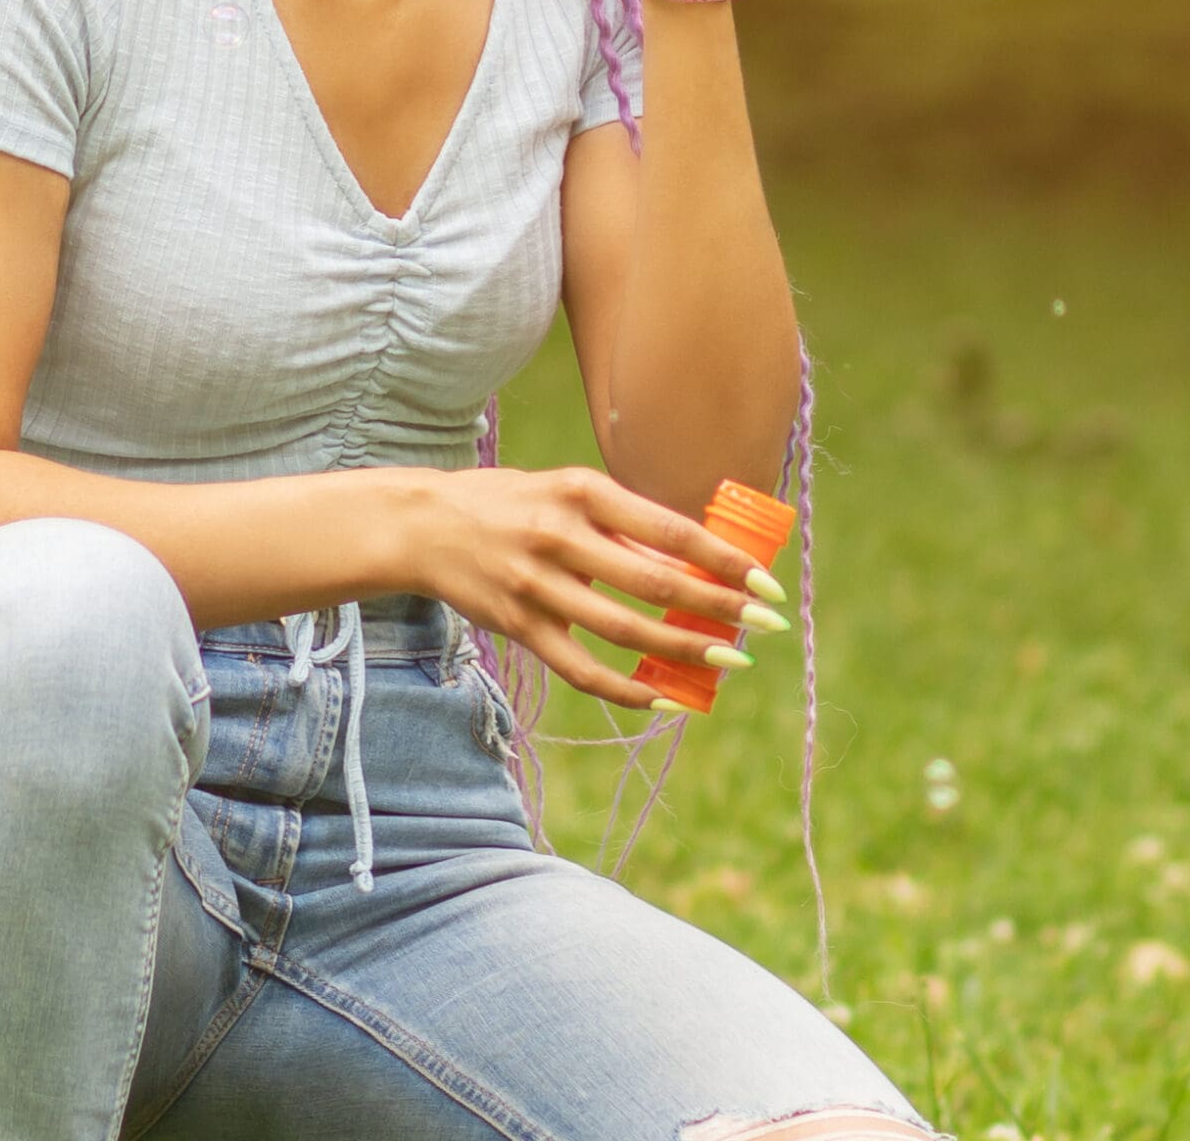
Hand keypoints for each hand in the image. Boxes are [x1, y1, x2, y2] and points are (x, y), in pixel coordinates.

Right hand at [421, 463, 769, 708]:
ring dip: (682, 651)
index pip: (670, 531)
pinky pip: (580, 670)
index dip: (724, 560)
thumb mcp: (569, 490)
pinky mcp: (519, 627)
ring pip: (624, 631)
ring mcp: (537, 586)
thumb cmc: (514, 502)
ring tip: (727, 660)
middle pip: (654, 584)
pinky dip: (625, 690)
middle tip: (763, 625)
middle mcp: (560, 537)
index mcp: (583, 492)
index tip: (766, 583)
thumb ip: (625, 524)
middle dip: (717, 609)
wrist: (424, 524)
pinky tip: (662, 699)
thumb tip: (697, 562)